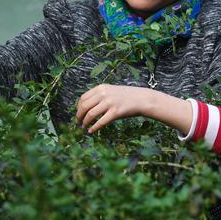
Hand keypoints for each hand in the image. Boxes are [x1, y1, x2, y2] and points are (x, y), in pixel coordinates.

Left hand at [76, 84, 192, 134]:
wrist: (142, 99)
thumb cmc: (127, 96)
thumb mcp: (111, 91)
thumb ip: (100, 95)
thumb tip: (87, 106)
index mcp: (101, 88)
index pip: (83, 98)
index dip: (78, 107)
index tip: (78, 114)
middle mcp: (103, 94)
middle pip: (84, 106)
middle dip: (79, 116)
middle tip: (78, 122)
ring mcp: (109, 103)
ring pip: (90, 114)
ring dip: (85, 122)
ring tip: (84, 127)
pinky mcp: (115, 112)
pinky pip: (100, 122)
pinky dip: (94, 128)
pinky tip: (91, 131)